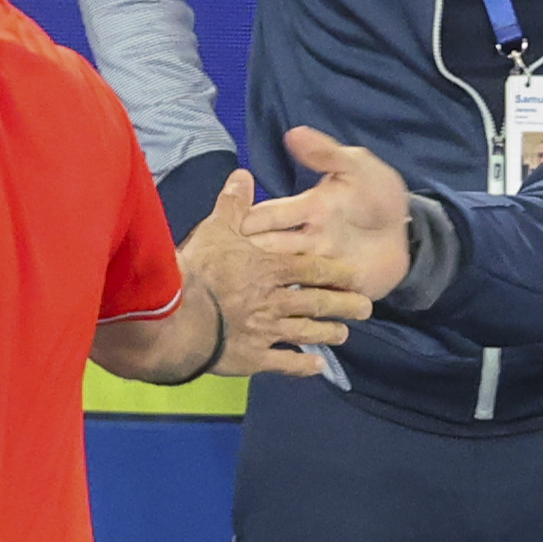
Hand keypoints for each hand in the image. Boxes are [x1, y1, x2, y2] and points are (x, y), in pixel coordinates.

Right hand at [181, 169, 372, 377]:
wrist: (177, 317)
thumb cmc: (197, 270)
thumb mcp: (215, 228)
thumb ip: (233, 203)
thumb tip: (243, 174)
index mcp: (270, 269)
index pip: (311, 268)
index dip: (334, 271)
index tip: (353, 274)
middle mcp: (275, 300)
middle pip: (317, 301)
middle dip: (343, 304)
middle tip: (365, 308)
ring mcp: (266, 331)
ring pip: (306, 332)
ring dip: (327, 333)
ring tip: (344, 334)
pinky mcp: (253, 358)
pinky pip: (284, 362)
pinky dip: (301, 365)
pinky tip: (317, 367)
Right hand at [238, 128, 413, 300]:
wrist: (410, 231)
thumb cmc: (377, 195)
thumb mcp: (357, 167)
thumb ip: (327, 154)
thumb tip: (293, 133)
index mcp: (307, 209)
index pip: (268, 215)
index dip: (250, 221)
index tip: (232, 229)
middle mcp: (306, 240)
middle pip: (270, 251)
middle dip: (252, 260)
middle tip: (233, 272)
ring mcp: (320, 268)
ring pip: (288, 280)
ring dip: (274, 290)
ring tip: (259, 302)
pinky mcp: (336, 290)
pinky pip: (313, 304)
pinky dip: (301, 312)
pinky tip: (287, 322)